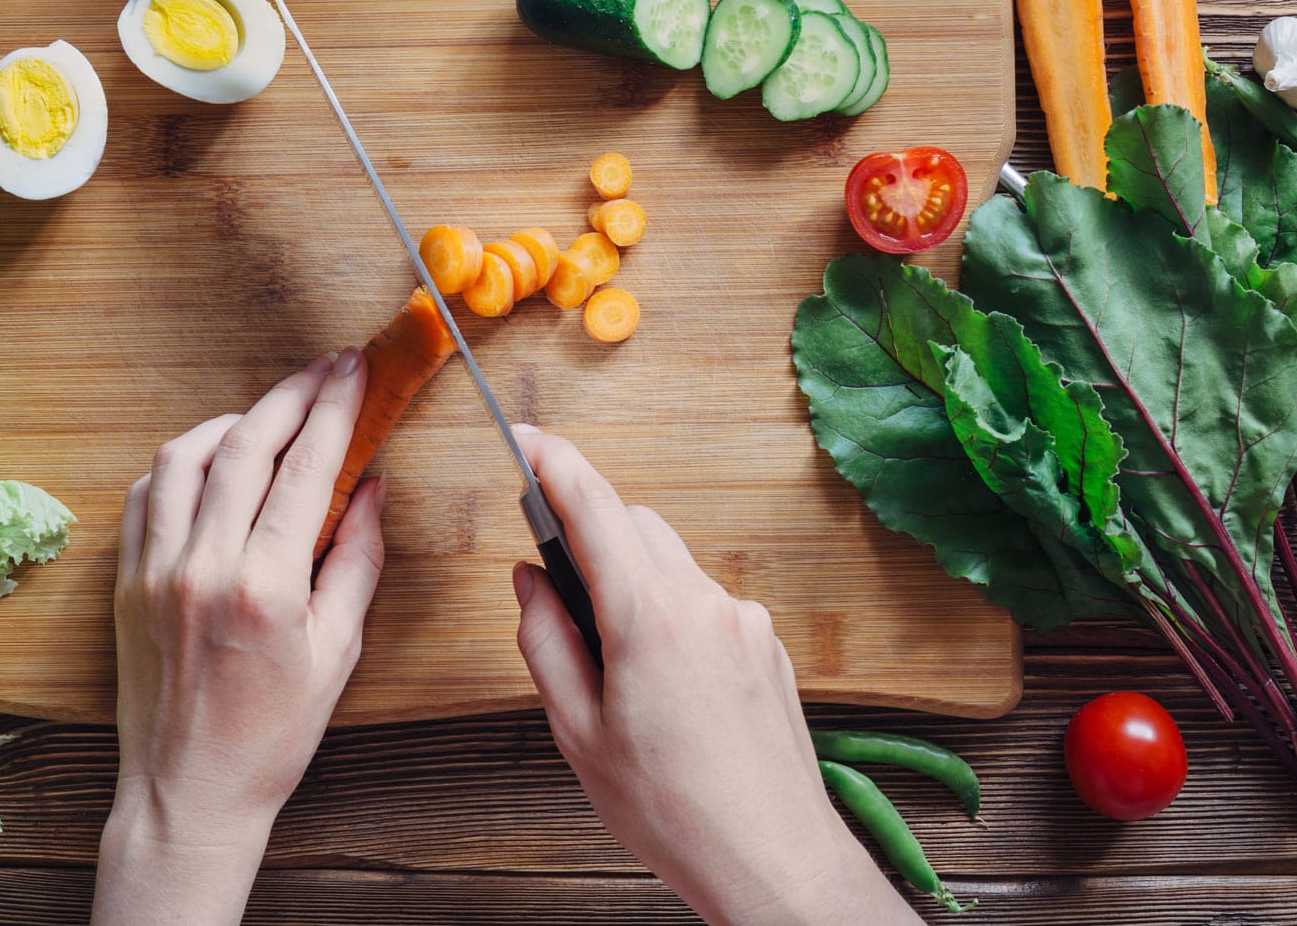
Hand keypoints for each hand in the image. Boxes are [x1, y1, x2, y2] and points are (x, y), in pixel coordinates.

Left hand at [93, 350, 381, 925]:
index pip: (304, 468)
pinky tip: (208, 461)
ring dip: (232, 421)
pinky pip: (144, 495)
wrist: (188, 794)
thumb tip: (370, 488)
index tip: (354, 373)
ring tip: (269, 414)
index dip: (334, 409)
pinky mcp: (124, 582)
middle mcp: (202, 567)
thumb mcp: (337, 652)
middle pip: (245, 445)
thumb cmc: (271, 736)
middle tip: (326, 370)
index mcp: (264, 587)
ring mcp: (154, 571)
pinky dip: (178, 463)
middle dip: (292, 395)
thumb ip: (356, 560)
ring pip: (185, 457)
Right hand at [508, 425, 914, 925]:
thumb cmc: (674, 811)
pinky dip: (674, 621)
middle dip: (592, 539)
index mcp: (650, 618)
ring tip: (618, 672)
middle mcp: (705, 603)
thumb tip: (531, 582)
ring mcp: (744, 622)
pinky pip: (707, 606)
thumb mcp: (578, 732)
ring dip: (635, 587)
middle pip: (636, 526)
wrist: (773, 859)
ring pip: (673, 567)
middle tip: (560, 597)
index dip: (551, 462)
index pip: (592, 507)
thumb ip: (545, 642)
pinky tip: (667, 692)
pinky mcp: (769, 646)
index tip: (523, 437)